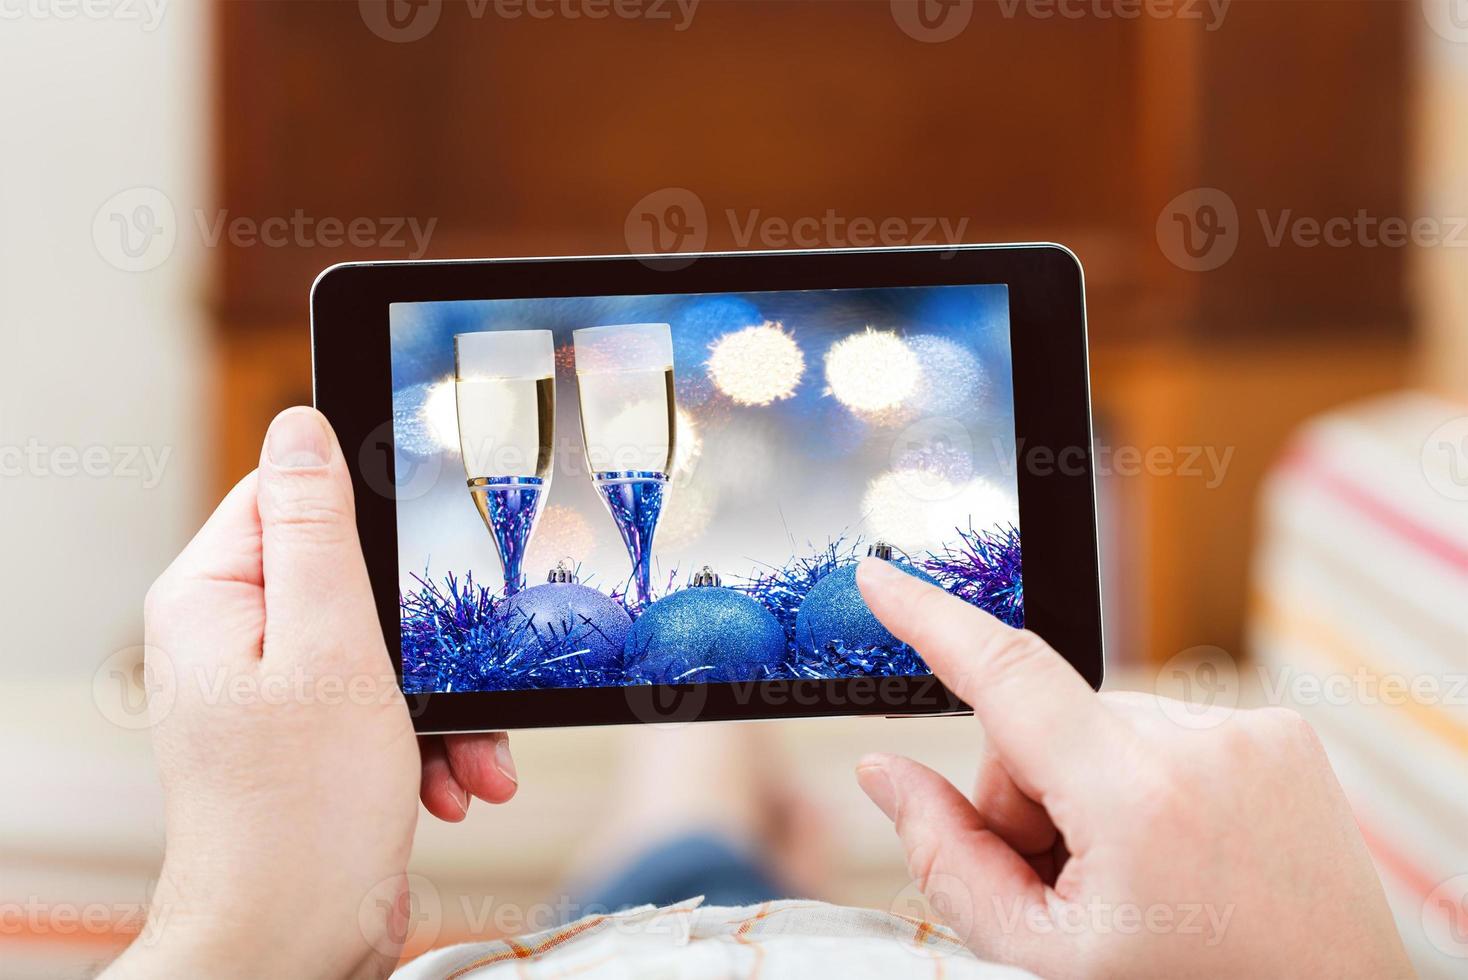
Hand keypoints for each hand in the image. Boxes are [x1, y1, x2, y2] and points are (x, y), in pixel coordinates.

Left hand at [106, 408, 516, 979]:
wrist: (293, 939)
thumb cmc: (301, 814)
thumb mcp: (330, 649)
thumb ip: (319, 532)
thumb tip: (301, 426)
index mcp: (216, 598)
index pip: (292, 497)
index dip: (370, 515)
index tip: (429, 549)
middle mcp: (234, 638)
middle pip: (353, 580)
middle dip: (424, 641)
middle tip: (458, 682)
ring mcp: (273, 690)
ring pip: (384, 650)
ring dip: (442, 705)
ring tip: (471, 759)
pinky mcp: (312, 736)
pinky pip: (385, 705)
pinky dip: (429, 742)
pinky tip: (455, 785)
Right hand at [853, 558, 1410, 977]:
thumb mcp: (1043, 961)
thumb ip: (947, 860)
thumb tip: (885, 772)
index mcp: (1137, 800)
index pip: (1007, 674)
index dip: (929, 618)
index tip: (879, 578)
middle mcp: (1203, 744)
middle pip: (1044, 724)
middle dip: (1027, 795)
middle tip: (1066, 885)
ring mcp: (1252, 734)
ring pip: (1101, 728)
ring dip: (1090, 790)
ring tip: (1137, 877)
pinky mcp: (1281, 736)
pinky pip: (1165, 731)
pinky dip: (1149, 783)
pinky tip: (1182, 852)